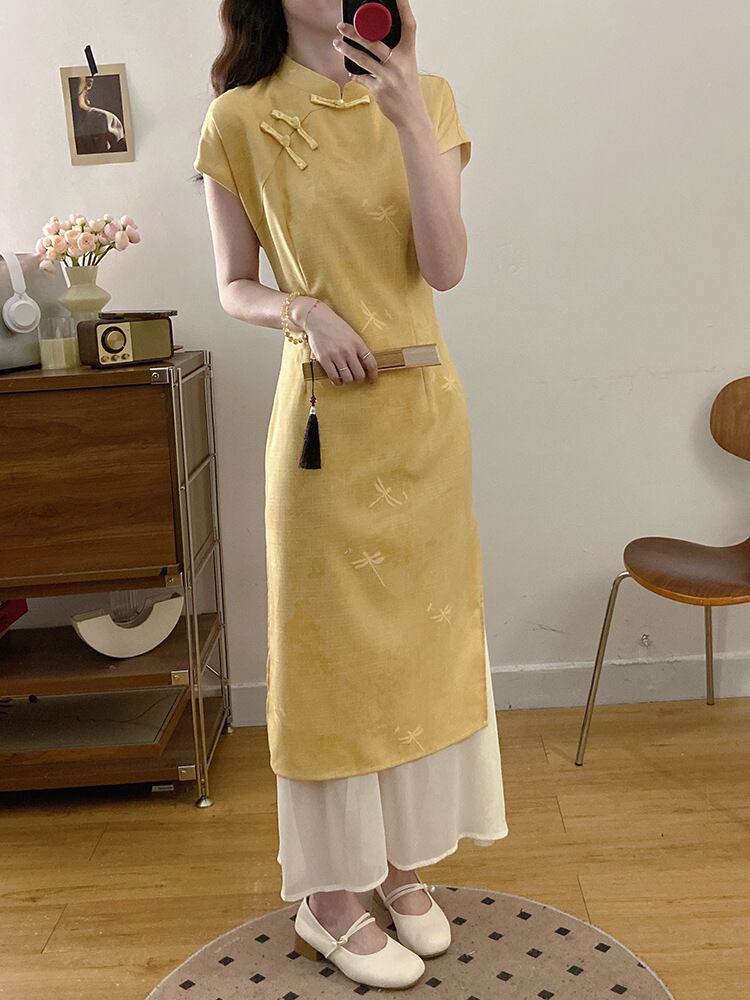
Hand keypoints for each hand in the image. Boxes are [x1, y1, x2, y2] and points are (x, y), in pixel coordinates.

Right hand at [294, 297, 377, 385]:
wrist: (317, 319)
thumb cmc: (336, 327)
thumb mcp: (352, 335)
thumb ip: (358, 348)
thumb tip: (365, 365)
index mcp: (358, 343)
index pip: (371, 363)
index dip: (373, 374)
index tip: (372, 379)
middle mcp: (348, 350)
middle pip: (359, 374)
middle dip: (359, 379)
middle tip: (356, 378)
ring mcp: (336, 355)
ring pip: (347, 378)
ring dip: (348, 381)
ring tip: (346, 378)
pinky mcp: (324, 359)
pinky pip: (334, 377)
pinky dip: (337, 381)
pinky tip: (337, 379)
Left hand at [333, 0, 422, 128]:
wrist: (412, 116)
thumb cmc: (408, 89)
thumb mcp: (407, 66)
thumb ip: (395, 53)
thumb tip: (375, 40)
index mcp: (409, 53)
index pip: (409, 26)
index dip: (404, 8)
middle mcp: (399, 63)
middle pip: (374, 42)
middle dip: (355, 33)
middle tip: (341, 26)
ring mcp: (389, 77)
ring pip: (363, 59)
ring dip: (347, 50)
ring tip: (337, 43)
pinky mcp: (379, 89)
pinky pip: (362, 78)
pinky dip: (355, 74)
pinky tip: (351, 71)